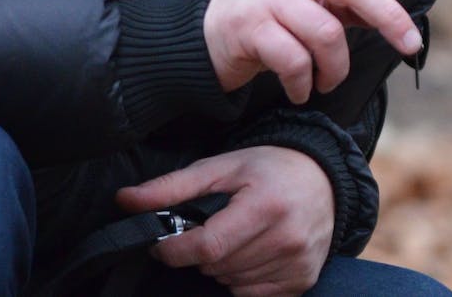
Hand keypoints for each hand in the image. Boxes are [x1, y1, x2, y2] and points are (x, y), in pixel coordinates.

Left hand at [116, 146, 334, 296]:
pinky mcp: (303, 279)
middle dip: (202, 254)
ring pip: (231, 283)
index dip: (174, 251)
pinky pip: (252, 295)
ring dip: (222, 267)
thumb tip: (125, 200)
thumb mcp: (222, 167)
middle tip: (214, 229)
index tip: (164, 245)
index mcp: (265, 206)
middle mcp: (286, 237)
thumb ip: (172, 187)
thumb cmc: (271, 169)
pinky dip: (243, 280)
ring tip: (237, 238)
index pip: (206, 247)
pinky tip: (253, 254)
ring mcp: (297, 261)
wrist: (326, 178)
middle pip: (216, 267)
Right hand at [204, 0, 421, 103]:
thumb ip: (346, 5)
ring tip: (326, 80)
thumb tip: (391, 23)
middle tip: (410, 45)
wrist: (203, 37)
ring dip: (335, 69)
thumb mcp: (309, 2)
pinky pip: (296, 62)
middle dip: (389, 17)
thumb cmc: (271, 17)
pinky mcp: (250, 26)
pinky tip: (300, 89)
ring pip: (327, 34)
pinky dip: (305, 83)